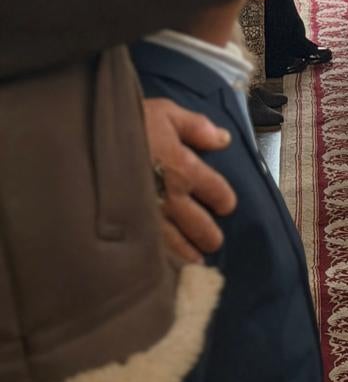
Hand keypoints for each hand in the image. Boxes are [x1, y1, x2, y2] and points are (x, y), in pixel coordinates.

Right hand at [142, 97, 236, 263]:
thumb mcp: (165, 113)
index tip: (226, 206)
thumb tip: (224, 139)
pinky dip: (162, 261)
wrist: (86, 143)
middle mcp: (172, 197)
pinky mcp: (128, 230)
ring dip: (190, 253)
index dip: (224, 199)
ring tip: (196, 260)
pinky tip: (164, 267)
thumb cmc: (128, 125)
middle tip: (213, 241)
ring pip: (177, 244)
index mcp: (185, 168)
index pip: (216, 191)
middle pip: (200, 225)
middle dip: (209, 235)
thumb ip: (196, 127)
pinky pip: (150, 251)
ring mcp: (150, 217)